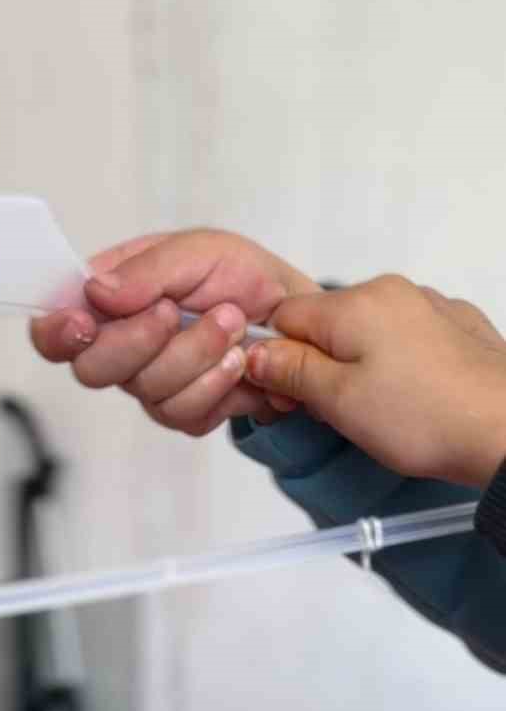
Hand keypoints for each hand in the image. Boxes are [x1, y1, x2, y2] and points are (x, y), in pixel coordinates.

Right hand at [30, 229, 319, 435]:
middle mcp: (120, 346)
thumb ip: (147, 269)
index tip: (82, 324)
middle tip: (177, 311)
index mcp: (108, 300)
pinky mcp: (181, 413)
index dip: (56, 333)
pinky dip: (218, 383)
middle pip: (92, 369)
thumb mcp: (199, 250)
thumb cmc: (243, 277)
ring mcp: (148, 384)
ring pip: (147, 392)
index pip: (53, 329)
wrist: (295, 321)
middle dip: (141, 341)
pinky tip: (239, 360)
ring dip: (197, 355)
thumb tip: (95, 290)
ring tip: (232, 323)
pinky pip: (184, 414)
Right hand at [247, 276, 505, 486]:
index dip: (275, 358)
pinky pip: (402, 338)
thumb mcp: (339, 402)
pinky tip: (408, 398)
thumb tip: (256, 353)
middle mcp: (391, 291)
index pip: (284, 315)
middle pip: (325, 322)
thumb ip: (291, 371)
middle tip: (331, 413)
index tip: (286, 396)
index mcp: (356, 304)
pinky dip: (393, 364)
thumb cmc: (428, 418)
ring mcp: (427, 305)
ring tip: (375, 411)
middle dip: (316, 365)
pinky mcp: (454, 326)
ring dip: (354, 367)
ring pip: (364, 332)